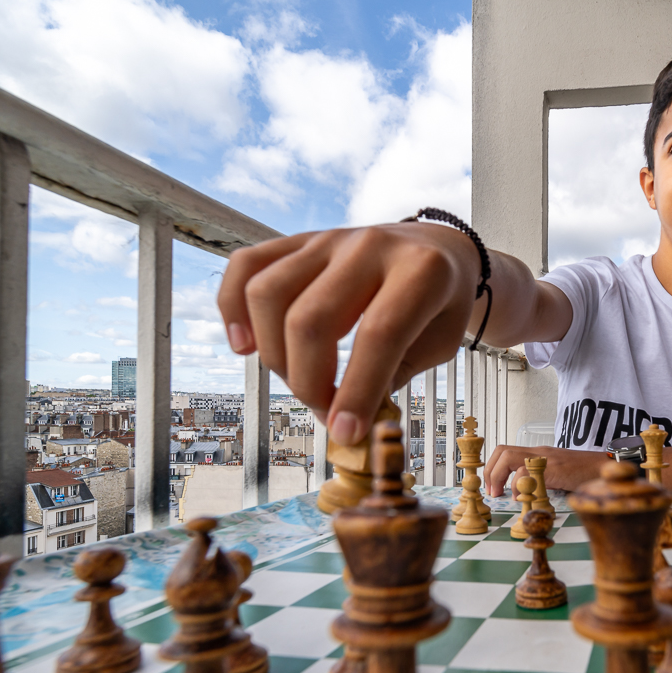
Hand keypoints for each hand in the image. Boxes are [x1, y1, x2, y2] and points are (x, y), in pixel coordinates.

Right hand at [216, 223, 480, 445]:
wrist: (438, 249)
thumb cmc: (440, 304)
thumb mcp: (438, 344)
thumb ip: (392, 377)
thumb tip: (344, 423)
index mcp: (421, 272)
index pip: (377, 335)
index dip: (356, 392)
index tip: (346, 433)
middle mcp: (371, 246)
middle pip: (311, 320)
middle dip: (309, 383)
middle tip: (326, 412)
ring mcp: (330, 239)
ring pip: (268, 294)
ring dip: (274, 355)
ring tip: (300, 380)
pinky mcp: (301, 240)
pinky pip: (246, 265)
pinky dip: (231, 307)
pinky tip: (245, 345)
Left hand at [482, 445, 607, 496]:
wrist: (607, 468)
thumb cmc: (584, 475)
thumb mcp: (557, 477)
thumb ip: (541, 481)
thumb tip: (524, 495)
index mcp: (538, 453)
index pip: (505, 451)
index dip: (493, 469)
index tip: (494, 488)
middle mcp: (539, 452)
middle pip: (501, 450)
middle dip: (490, 472)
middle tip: (493, 492)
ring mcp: (546, 458)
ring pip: (508, 456)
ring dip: (498, 476)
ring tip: (501, 494)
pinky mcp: (554, 467)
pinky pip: (527, 471)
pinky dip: (519, 485)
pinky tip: (523, 497)